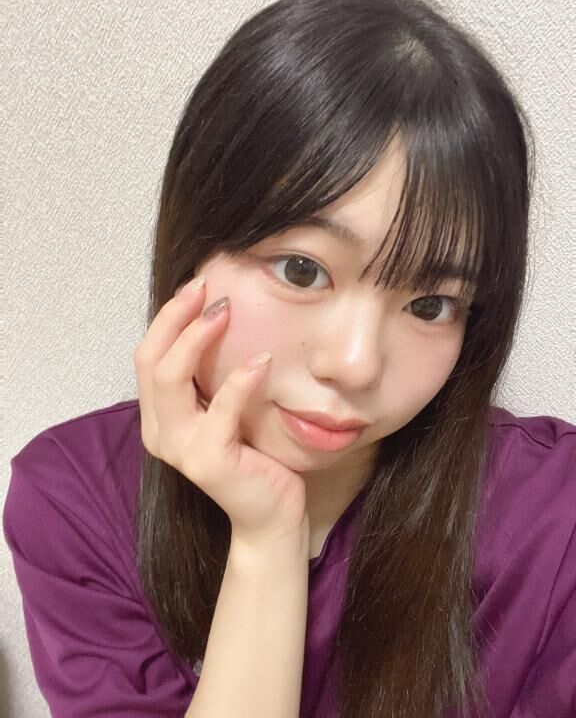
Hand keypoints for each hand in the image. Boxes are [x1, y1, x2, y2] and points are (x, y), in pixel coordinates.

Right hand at [133, 277, 308, 547]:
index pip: (148, 356)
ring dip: (197, 339)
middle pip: (151, 362)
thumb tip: (219, 318)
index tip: (197, 285)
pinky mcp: (209, 461)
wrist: (268, 514)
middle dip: (176, 318)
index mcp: (159, 417)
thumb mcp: (224, 410)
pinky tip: (261, 361)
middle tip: (207, 288)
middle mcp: (160, 432)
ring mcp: (181, 449)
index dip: (168, 318)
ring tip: (224, 311)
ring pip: (171, 380)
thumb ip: (210, 379)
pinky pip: (221, 411)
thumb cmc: (251, 456)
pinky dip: (240, 381)